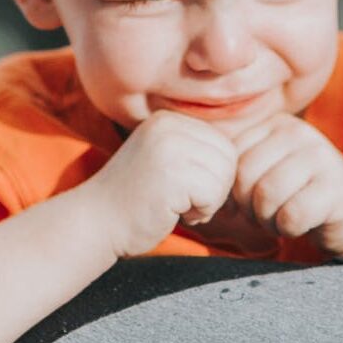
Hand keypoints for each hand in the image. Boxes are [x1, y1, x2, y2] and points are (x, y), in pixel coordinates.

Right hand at [82, 111, 237, 256]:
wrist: (94, 223)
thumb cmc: (135, 200)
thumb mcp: (165, 161)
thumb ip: (195, 152)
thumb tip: (248, 155)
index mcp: (168, 120)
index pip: (222, 144)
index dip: (212, 175)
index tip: (183, 188)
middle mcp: (168, 126)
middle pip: (228, 158)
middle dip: (214, 188)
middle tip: (182, 200)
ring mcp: (168, 148)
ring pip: (223, 176)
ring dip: (208, 201)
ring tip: (176, 205)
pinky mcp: (171, 173)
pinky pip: (213, 194)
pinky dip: (200, 212)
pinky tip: (173, 212)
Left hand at [230, 115, 342, 257]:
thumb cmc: (300, 196)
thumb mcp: (268, 171)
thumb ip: (236, 168)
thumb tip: (198, 183)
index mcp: (277, 124)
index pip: (230, 158)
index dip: (233, 189)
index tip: (253, 201)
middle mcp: (299, 134)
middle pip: (244, 177)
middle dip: (249, 207)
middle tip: (269, 215)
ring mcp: (321, 158)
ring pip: (266, 195)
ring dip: (269, 220)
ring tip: (283, 219)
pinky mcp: (336, 188)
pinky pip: (291, 215)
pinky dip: (289, 229)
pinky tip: (302, 225)